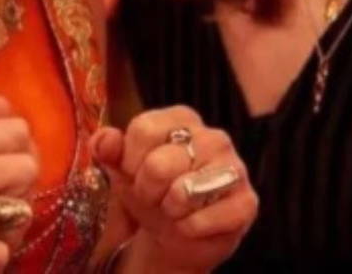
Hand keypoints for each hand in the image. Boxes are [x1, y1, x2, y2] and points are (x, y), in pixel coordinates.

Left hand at [92, 106, 256, 273]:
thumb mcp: (123, 168)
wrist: (177, 232)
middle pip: (159, 164)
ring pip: (184, 191)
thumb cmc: (151, 190)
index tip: (132, 173)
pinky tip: (189, 225)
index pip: (144, 129)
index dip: (129, 161)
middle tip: (153, 196)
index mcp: (182, 118)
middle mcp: (214, 136)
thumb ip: (109, 149)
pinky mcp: (247, 202)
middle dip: (147, 190)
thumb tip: (104, 140)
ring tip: (172, 209)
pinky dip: (187, 229)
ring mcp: (235, 168)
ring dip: (168, 210)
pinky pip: (205, 219)